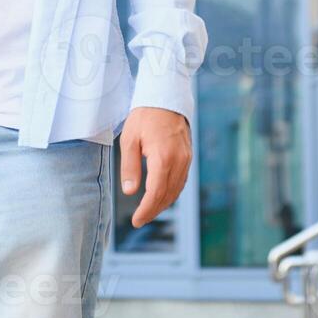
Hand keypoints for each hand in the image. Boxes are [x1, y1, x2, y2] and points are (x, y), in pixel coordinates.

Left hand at [118, 107, 191, 227]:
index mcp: (163, 157)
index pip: (156, 193)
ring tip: (148, 211)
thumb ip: (130, 166)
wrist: (165, 97)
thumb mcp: (129, 139)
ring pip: (177, 190)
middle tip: (140, 220)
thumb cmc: (144, 116)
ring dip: (163, 203)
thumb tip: (130, 191)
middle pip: (168, 195)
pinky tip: (161, 196)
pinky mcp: (188, 156)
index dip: (146, 210)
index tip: (136, 221)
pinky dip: (172, 192)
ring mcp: (186, 158)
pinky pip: (181, 181)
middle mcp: (179, 160)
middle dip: (154, 210)